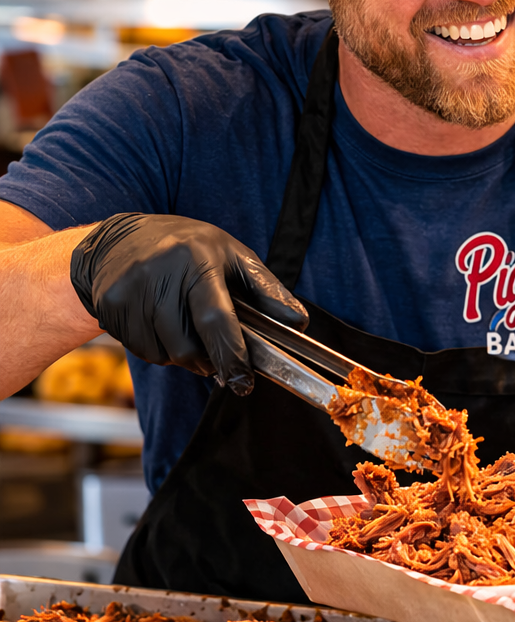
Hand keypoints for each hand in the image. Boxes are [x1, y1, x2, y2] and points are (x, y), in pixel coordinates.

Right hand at [69, 213, 307, 393]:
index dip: (231, 354)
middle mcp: (159, 274)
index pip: (215, 317)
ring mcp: (129, 291)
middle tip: (218, 358)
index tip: (243, 381)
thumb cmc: (187, 248)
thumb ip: (267, 289)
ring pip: (165, 354)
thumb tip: (298, 322)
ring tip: (190, 333)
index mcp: (196, 258)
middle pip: (187, 345)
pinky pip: (142, 351)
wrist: (118, 240)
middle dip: (209, 361)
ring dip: (185, 357)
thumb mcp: (232, 255)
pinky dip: (161, 350)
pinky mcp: (110, 307)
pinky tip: (163, 327)